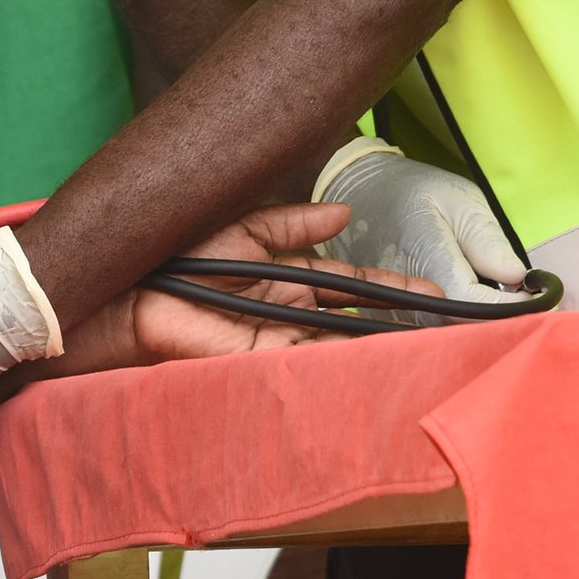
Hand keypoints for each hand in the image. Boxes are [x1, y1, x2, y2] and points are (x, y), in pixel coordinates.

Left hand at [125, 203, 431, 360]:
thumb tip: (343, 213)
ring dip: (379, 347)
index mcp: (286, 278)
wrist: (133, 287)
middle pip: (355, 321)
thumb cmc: (178, 252)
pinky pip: (309, 365)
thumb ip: (293, 223)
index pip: (352, 287)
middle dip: (398, 323)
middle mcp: (288, 312)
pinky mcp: (260, 363)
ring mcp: (277, 341)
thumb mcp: (244, 227)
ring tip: (426, 344)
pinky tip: (376, 362)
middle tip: (445, 323)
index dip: (390, 291)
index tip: (431, 294)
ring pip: (339, 346)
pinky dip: (343, 365)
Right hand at [313, 139, 527, 312]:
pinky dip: (460, 324)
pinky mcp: (389, 315)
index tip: (545, 299)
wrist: (359, 189)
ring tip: (507, 302)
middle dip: (502, 321)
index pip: (475, 305)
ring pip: (447, 335)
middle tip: (531, 302)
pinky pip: (430, 331)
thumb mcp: (460, 200)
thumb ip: (488, 242)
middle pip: (462, 328)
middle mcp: (404, 293)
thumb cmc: (414, 190)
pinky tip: (478, 306)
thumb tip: (518, 280)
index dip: (514, 309)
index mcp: (425, 260)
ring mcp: (392, 308)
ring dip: (482, 325)